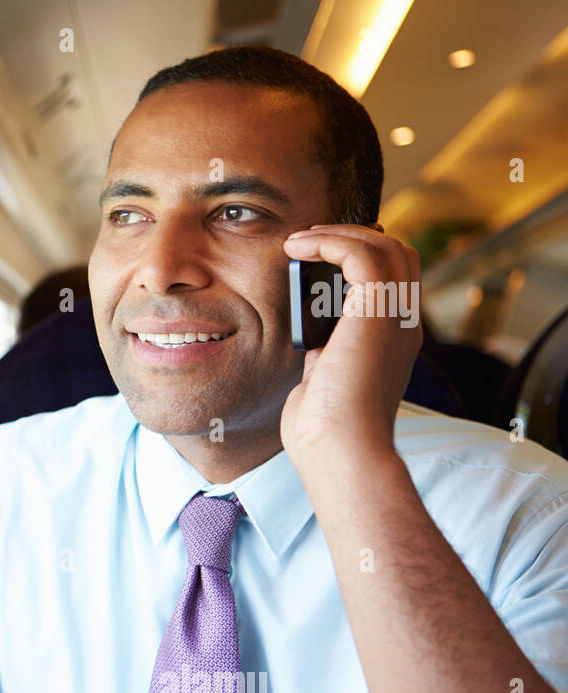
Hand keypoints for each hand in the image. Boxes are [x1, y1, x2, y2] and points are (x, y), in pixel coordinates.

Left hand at [279, 224, 422, 471]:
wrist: (339, 450)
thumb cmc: (325, 433)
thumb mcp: (327, 385)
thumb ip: (327, 359)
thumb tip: (315, 345)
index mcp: (394, 342)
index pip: (392, 281)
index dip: (359, 259)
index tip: (315, 257)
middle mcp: (403, 325)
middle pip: (395, 255)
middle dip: (351, 238)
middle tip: (306, 241)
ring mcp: (395, 317)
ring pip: (383, 246)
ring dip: (337, 235)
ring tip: (298, 239)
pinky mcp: (377, 311)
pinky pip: (361, 253)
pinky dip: (329, 242)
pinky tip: (297, 247)